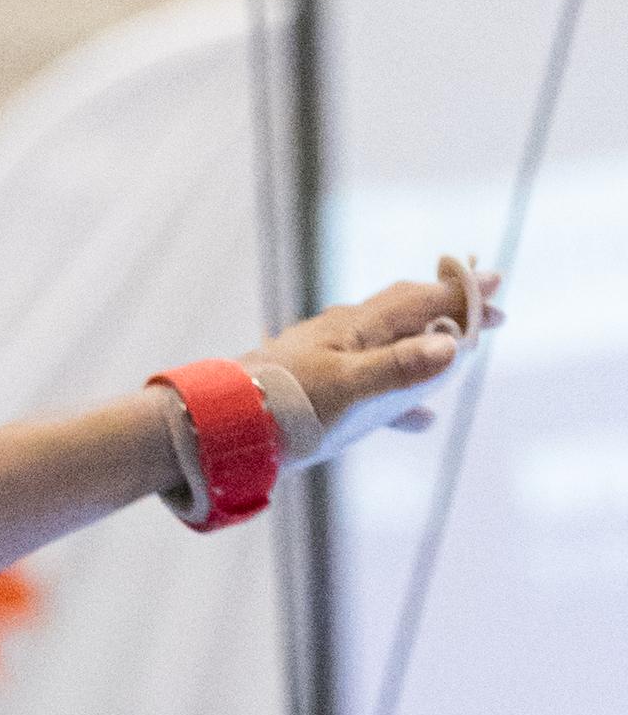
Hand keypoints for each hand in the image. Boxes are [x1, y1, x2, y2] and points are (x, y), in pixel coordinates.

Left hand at [253, 261, 506, 459]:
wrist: (217, 430)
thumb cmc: (279, 407)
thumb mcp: (345, 388)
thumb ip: (397, 368)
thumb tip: (452, 345)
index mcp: (353, 328)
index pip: (416, 299)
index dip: (458, 292)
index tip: (496, 284)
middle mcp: (341, 337)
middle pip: (405, 315)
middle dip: (449, 313)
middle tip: (492, 317)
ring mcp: (326, 363)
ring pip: (389, 349)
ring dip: (428, 351)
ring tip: (460, 358)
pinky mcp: (315, 393)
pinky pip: (370, 389)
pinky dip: (400, 398)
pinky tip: (419, 421)